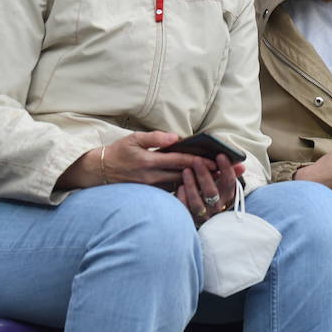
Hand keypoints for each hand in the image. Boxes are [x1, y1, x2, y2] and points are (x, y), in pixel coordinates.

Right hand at [57, 130, 214, 190]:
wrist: (100, 172)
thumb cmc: (119, 152)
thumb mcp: (134, 139)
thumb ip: (155, 138)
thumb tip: (176, 137)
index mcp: (150, 161)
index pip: (181, 161)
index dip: (201, 161)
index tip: (219, 161)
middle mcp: (153, 177)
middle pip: (187, 175)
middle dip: (209, 174)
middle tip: (230, 173)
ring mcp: (153, 188)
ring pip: (183, 185)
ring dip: (203, 183)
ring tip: (223, 180)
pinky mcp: (153, 194)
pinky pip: (174, 192)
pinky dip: (190, 189)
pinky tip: (205, 188)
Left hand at [174, 154, 240, 225]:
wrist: (202, 216)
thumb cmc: (212, 191)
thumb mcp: (222, 183)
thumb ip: (231, 173)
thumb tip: (242, 166)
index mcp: (226, 196)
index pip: (229, 183)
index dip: (226, 169)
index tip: (220, 155)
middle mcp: (216, 207)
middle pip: (211, 192)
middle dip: (204, 175)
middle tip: (197, 159)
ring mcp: (202, 215)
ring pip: (197, 203)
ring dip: (191, 185)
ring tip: (186, 170)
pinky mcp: (189, 218)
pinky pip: (185, 209)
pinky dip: (182, 197)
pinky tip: (180, 186)